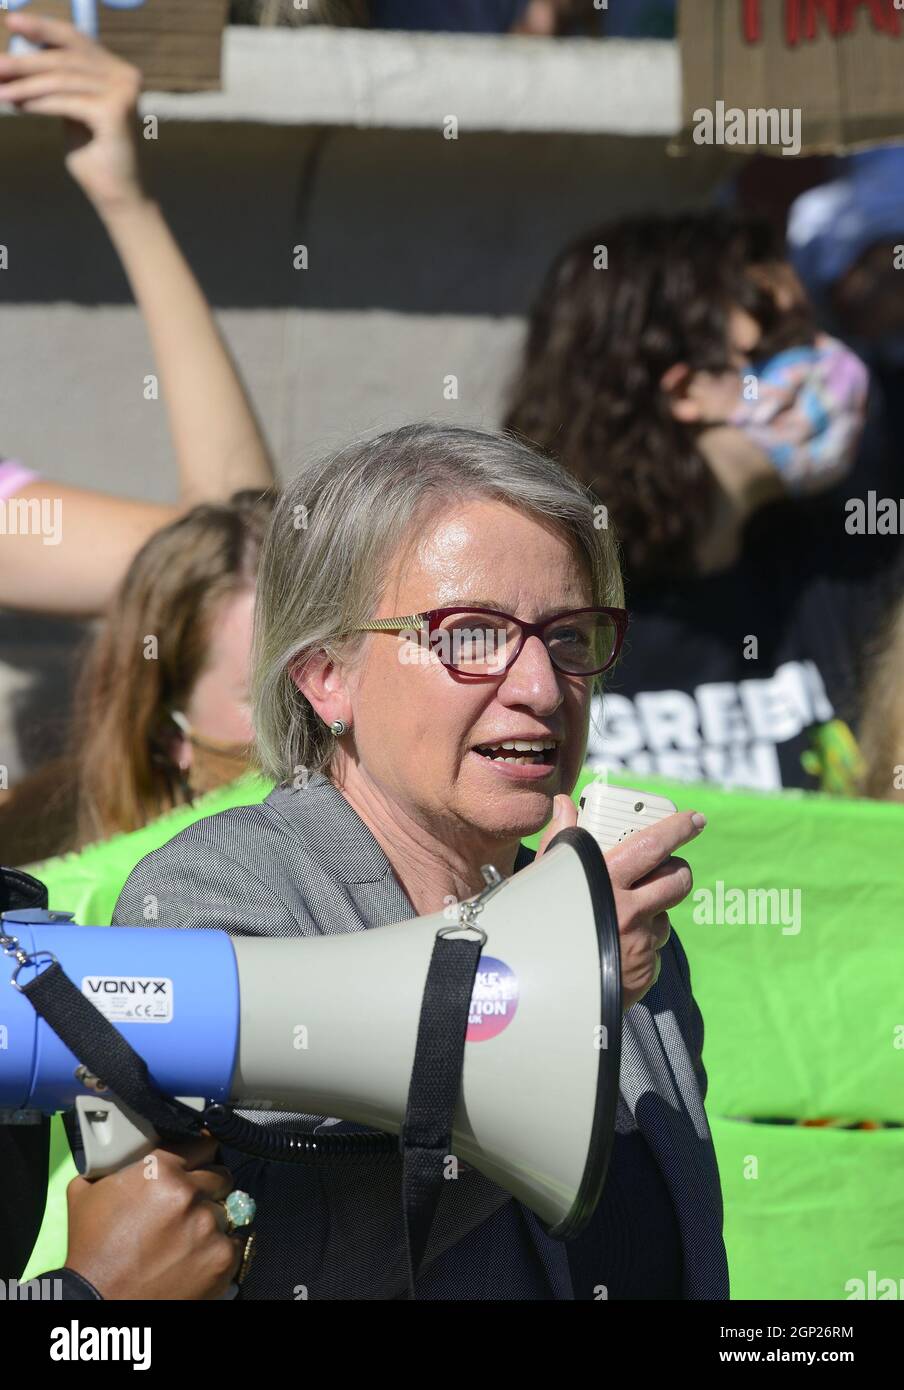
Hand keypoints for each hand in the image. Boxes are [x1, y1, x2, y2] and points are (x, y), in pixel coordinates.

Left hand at [0, 12, 143, 210]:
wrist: (116, 195)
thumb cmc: (92, 154)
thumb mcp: (72, 108)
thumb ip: (58, 82)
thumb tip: (18, 57)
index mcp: (117, 70)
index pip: (75, 40)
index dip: (42, 28)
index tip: (12, 21)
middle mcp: (125, 76)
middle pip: (65, 59)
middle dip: (26, 62)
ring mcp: (123, 93)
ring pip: (62, 80)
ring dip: (26, 86)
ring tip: (1, 91)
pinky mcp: (115, 112)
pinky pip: (67, 101)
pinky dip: (39, 103)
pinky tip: (19, 105)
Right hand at [64, 1136, 242, 1300]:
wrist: (100, 1302)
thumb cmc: (91, 1251)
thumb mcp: (87, 1193)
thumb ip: (110, 1164)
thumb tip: (121, 1149)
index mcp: (160, 1170)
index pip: (202, 1144)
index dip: (200, 1155)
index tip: (199, 1163)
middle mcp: (188, 1193)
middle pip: (221, 1176)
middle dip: (208, 1188)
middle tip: (190, 1205)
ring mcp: (208, 1226)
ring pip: (228, 1209)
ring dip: (212, 1219)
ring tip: (189, 1236)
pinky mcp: (222, 1258)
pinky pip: (235, 1241)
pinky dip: (221, 1247)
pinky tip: (200, 1255)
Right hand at [537, 795, 704, 1009]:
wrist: (529, 988)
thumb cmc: (530, 926)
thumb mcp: (542, 878)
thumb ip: (560, 838)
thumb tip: (565, 804)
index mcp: (604, 881)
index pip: (654, 846)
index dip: (678, 830)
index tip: (694, 819)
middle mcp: (628, 912)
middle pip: (677, 880)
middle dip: (679, 870)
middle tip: (669, 867)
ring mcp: (640, 944)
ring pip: (665, 917)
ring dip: (653, 912)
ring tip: (621, 915)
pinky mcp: (644, 971)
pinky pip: (653, 950)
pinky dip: (640, 947)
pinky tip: (613, 948)